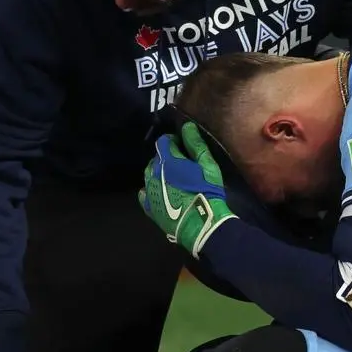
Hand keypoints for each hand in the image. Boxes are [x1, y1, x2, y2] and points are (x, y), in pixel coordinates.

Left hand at [139, 122, 235, 256]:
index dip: (172, 140)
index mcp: (168, 160)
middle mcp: (154, 173)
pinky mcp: (149, 207)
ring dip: (157, 171)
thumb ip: (195, 144)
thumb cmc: (206, 191)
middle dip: (165, 157)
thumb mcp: (207, 165)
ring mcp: (149, 191)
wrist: (201, 224)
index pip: (163, 142)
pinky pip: (144, 193)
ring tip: (170, 177)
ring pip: (148, 174)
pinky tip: (158, 191)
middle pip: (155, 158)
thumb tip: (187, 126)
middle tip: (180, 162)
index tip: (181, 144)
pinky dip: (150, 189)